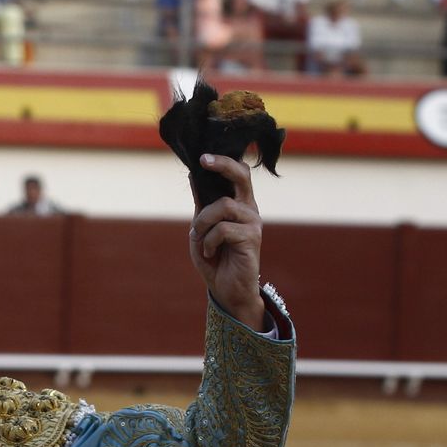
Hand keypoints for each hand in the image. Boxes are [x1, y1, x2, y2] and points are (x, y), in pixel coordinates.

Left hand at [188, 153, 265, 329]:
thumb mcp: (201, 228)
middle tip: (205, 161)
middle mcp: (249, 209)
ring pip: (223, 206)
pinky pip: (223, 229)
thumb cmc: (215, 258)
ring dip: (203, 223)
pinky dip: (209, 241)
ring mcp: (253, 222)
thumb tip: (194, 175)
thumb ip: (201, 204)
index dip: (223, 161)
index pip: (237, 174)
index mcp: (239, 204)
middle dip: (223, 165)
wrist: (227, 290)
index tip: (202, 156)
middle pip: (242, 175)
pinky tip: (210, 253)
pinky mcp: (252, 238)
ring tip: (200, 240)